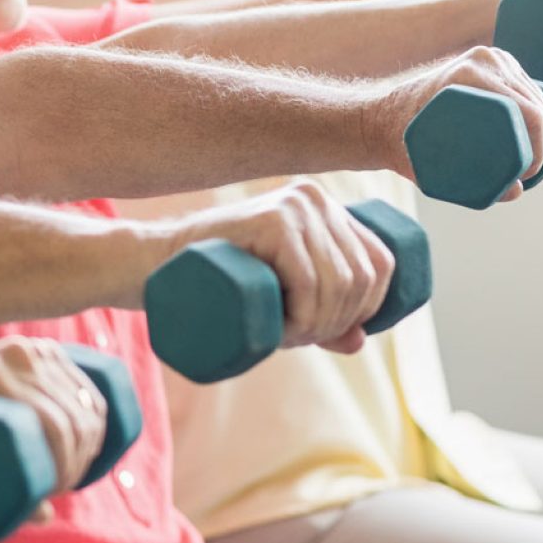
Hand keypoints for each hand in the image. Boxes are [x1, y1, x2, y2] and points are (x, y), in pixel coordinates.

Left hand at [0, 338, 106, 495]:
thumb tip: (44, 516)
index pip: (52, 423)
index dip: (67, 464)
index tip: (58, 489)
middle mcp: (10, 356)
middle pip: (70, 413)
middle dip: (79, 457)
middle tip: (63, 485)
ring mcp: (25, 348)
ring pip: (80, 397)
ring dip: (90, 438)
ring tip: (74, 469)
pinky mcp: (34, 349)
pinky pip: (79, 378)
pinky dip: (92, 408)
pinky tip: (94, 434)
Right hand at [169, 179, 393, 352]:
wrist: (160, 266)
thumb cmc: (220, 283)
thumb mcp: (281, 296)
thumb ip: (322, 313)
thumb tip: (360, 342)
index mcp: (328, 209)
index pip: (382, 261)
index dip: (370, 307)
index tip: (332, 332)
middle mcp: (316, 199)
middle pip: (362, 276)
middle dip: (337, 322)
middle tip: (297, 340)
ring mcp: (294, 206)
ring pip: (338, 283)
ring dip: (317, 326)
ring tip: (284, 338)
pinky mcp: (270, 220)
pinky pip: (309, 280)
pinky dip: (303, 317)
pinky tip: (282, 330)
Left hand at [364, 47, 542, 194]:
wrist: (378, 117)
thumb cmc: (401, 143)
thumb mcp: (430, 169)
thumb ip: (471, 186)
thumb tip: (517, 191)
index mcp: (472, 74)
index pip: (531, 112)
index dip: (539, 147)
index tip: (527, 173)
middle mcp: (485, 59)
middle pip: (538, 104)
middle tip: (528, 172)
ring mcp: (491, 58)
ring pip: (537, 97)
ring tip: (532, 159)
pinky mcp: (492, 63)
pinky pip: (527, 88)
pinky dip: (538, 110)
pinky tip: (538, 133)